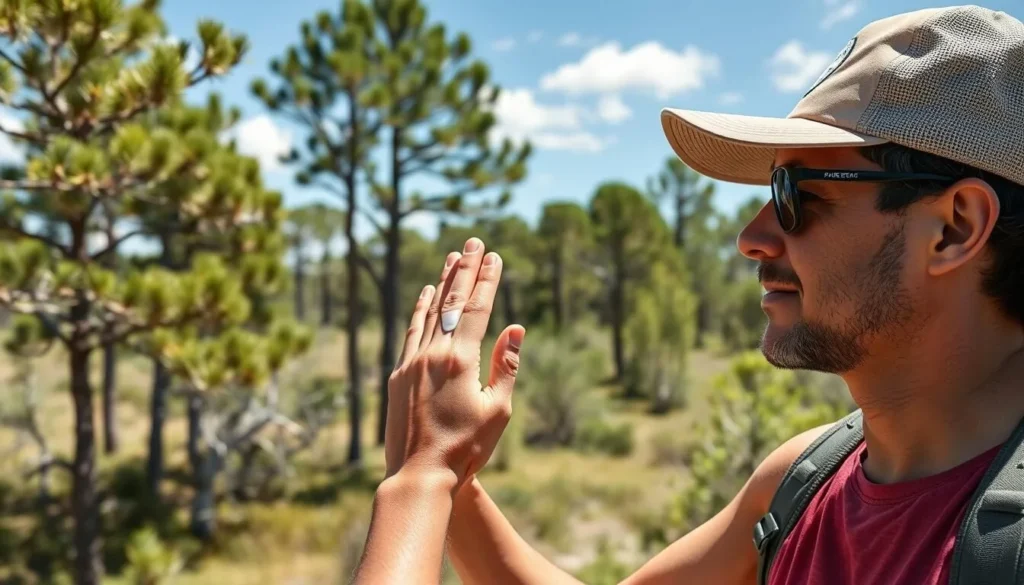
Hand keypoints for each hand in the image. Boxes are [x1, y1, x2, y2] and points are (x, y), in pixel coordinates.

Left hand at [384, 237, 524, 490]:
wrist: (418, 474)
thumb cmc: (466, 448)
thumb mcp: (498, 410)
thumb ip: (507, 366)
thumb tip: (516, 327)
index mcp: (460, 360)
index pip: (476, 309)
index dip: (487, 280)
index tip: (495, 255)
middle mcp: (432, 354)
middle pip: (451, 302)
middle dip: (465, 269)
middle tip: (473, 241)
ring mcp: (411, 363)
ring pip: (429, 312)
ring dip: (442, 282)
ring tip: (452, 257)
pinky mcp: (398, 375)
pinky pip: (412, 332)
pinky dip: (421, 310)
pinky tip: (427, 295)